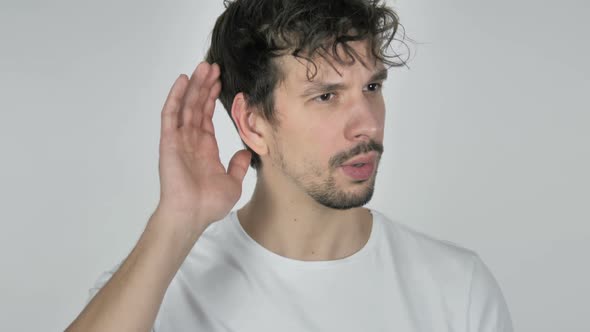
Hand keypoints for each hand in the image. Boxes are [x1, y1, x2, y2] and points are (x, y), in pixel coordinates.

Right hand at [155, 62, 250, 231]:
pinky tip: (182, 80)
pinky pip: (171, 115)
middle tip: (212, 66)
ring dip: (194, 85)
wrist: (193, 215)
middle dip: (204, 85)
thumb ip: (238, 165)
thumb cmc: (209, 205)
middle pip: (197, 106)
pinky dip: (175, 96)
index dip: (212, 98)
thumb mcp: (233, 183)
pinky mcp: (169, 141)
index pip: (207, 116)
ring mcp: (179, 139)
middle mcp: (191, 140)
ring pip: (185, 105)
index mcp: (205, 148)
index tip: (220, 81)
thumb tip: (246, 152)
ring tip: (203, 66)